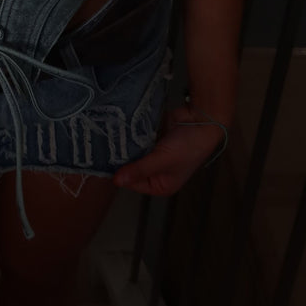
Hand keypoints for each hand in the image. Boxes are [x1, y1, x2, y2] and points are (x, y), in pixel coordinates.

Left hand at [112, 104, 227, 195]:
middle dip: (121, 158)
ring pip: (133, 153)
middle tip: (104, 148)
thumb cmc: (189, 146)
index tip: (104, 162)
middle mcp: (157, 172)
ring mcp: (154, 154)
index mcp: (161, 185)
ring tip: (109, 138)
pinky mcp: (152, 138)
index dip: (120, 174)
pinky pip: (137, 139)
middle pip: (132, 167)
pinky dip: (131, 135)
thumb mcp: (163, 160)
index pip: (133, 183)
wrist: (202, 120)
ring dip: (125, 146)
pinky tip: (120, 129)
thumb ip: (140, 169)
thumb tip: (116, 181)